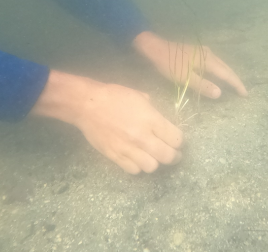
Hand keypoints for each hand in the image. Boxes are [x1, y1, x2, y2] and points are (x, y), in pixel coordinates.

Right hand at [31, 70, 182, 173]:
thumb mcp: (141, 97)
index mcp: (151, 119)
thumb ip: (155, 112)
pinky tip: (138, 159)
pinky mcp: (115, 156)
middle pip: (168, 156)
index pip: (176, 139)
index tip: (177, 140)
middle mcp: (142, 137)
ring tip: (153, 156)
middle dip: (174, 156)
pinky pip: (134, 170)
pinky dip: (138, 166)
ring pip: (152, 167)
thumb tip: (163, 123)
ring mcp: (128, 149)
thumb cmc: (115, 96)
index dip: (180, 141)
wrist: (87, 105)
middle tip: (173, 154)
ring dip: (155, 162)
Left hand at [133, 31, 247, 98]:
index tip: (245, 94)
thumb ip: (202, 85)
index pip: (227, 74)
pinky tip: (217, 73)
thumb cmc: (169, 64)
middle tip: (242, 91)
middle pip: (226, 68)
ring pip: (221, 64)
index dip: (236, 84)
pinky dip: (220, 69)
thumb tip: (220, 93)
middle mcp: (209, 54)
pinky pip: (214, 62)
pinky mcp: (197, 51)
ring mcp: (203, 51)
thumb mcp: (184, 78)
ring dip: (228, 74)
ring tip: (233, 83)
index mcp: (208, 60)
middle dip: (234, 79)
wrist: (155, 48)